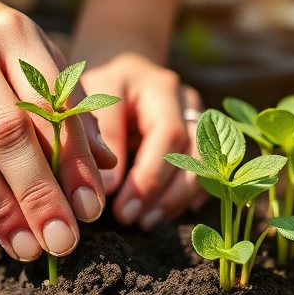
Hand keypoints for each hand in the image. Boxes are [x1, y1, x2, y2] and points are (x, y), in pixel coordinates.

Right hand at [0, 0, 116, 260]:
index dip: (71, 162)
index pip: (49, 105)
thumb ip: (70, 108)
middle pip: (3, 135)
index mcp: (10, 32)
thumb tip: (106, 168)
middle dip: (37, 196)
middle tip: (62, 242)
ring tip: (28, 248)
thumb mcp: (39, 58)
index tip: (90, 208)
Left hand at [79, 53, 205, 229]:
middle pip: (194, 153)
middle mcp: (185, 102)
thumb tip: (109, 186)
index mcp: (159, 87)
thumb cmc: (97, 87)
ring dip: (177, 198)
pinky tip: (163, 213)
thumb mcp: (89, 99)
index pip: (168, 135)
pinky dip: (187, 196)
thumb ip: (100, 136)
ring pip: (204, 164)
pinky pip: (204, 171)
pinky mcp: (198, 137)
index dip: (150, 177)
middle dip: (166, 194)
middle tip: (136, 220)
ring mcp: (196, 119)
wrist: (115, 72)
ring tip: (146, 222)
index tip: (124, 209)